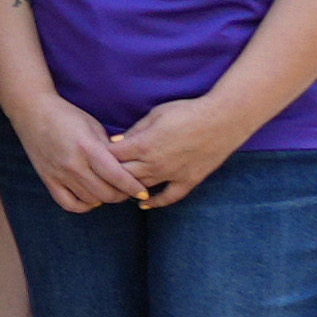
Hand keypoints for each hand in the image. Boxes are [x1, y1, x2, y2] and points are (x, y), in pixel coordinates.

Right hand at [3, 92, 141, 212]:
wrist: (32, 111)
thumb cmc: (66, 115)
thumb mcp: (93, 126)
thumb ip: (109, 148)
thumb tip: (126, 166)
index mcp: (87, 148)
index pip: (117, 176)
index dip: (134, 187)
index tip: (143, 192)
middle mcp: (73, 164)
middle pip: (106, 193)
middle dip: (122, 195)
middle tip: (128, 191)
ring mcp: (59, 174)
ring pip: (90, 200)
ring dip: (104, 199)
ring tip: (110, 191)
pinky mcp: (48, 179)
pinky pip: (68, 204)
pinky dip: (83, 206)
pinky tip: (90, 198)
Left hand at [108, 93, 266, 208]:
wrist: (221, 120)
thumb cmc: (186, 112)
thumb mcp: (155, 114)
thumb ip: (135, 130)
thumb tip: (115, 141)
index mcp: (143, 145)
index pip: (112, 156)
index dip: (101, 156)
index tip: (94, 155)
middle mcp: (154, 163)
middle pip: (123, 175)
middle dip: (110, 175)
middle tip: (100, 174)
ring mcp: (172, 174)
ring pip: (141, 188)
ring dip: (128, 189)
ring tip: (116, 188)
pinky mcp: (188, 181)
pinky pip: (169, 197)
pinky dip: (155, 202)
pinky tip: (144, 205)